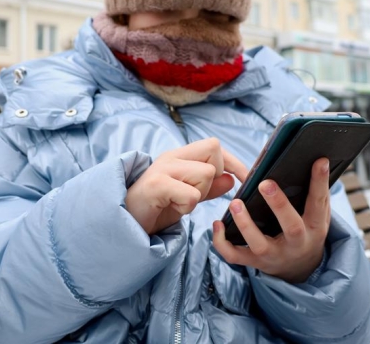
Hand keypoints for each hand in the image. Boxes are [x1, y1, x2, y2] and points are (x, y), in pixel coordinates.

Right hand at [126, 138, 248, 234]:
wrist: (124, 224)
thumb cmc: (156, 209)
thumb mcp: (186, 198)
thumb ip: (209, 188)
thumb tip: (231, 179)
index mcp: (179, 156)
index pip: (215, 145)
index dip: (234, 162)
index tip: (245, 180)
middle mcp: (171, 156)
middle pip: (213, 151)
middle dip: (213, 178)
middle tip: (195, 195)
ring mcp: (162, 169)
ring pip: (206, 174)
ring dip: (199, 195)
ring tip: (179, 203)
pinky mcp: (156, 185)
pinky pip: (191, 195)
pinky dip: (187, 207)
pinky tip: (172, 209)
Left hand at [212, 158, 330, 283]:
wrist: (300, 269)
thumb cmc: (306, 231)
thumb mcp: (318, 215)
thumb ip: (317, 193)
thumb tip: (317, 161)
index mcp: (314, 227)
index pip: (318, 203)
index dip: (319, 182)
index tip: (319, 160)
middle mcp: (296, 243)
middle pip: (291, 227)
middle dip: (279, 204)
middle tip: (266, 183)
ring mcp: (274, 254)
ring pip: (259, 244)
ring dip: (245, 224)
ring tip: (235, 203)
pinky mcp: (255, 262)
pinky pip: (235, 256)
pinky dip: (222, 243)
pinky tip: (217, 224)